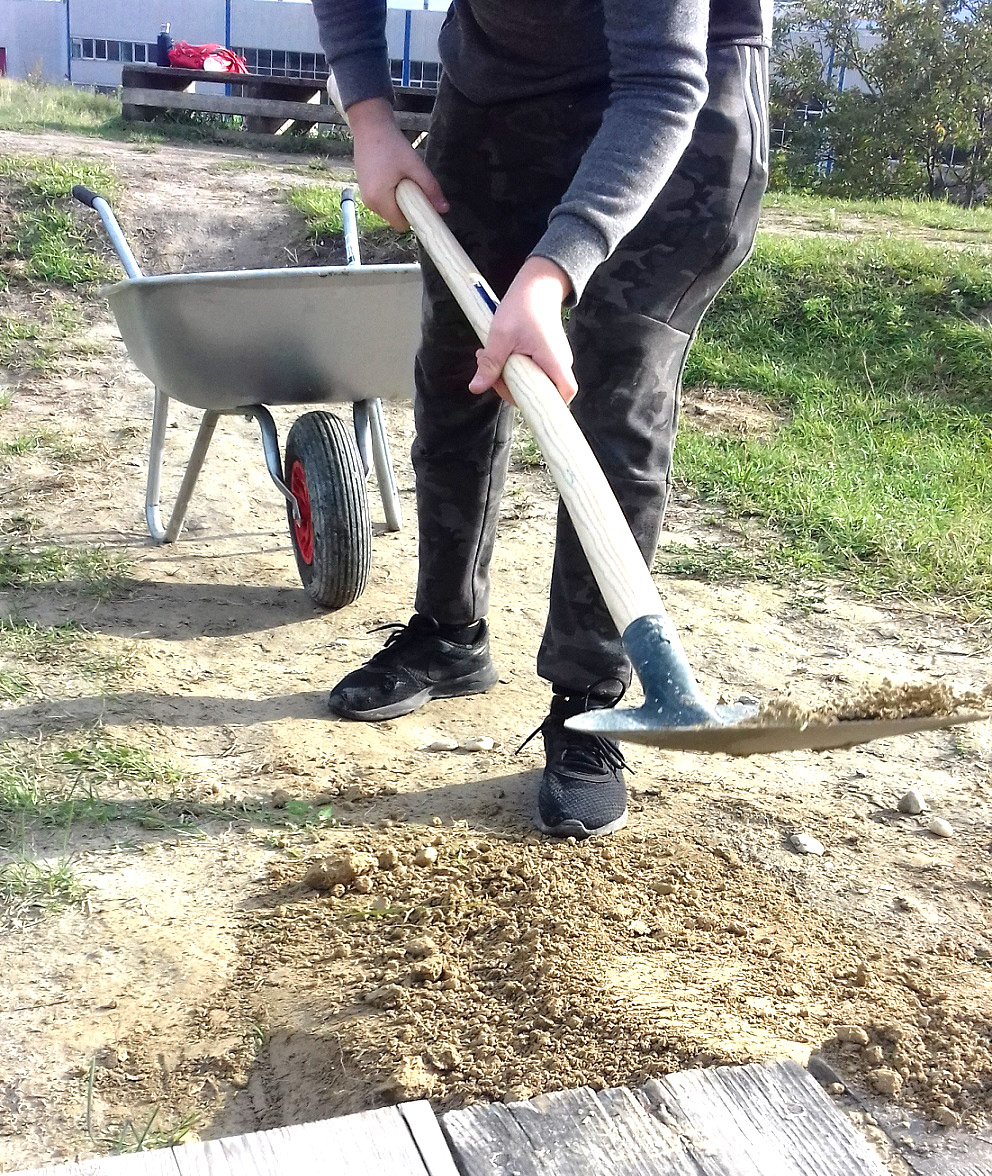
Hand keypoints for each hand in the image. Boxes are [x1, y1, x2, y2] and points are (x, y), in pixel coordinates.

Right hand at [348, 98, 447, 228]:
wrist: (370, 126)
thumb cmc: (391, 144)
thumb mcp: (415, 166)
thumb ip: (430, 188)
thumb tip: (444, 209)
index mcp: (380, 198)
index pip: (401, 225)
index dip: (414, 217)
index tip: (422, 204)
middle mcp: (369, 202)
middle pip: (395, 219)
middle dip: (406, 208)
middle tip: (412, 185)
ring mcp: (364, 196)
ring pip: (388, 211)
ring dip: (398, 201)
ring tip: (401, 178)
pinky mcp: (364, 189)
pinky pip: (382, 201)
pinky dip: (390, 194)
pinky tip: (392, 176)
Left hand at [469, 257, 576, 403]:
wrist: (536, 284)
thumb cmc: (523, 306)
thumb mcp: (500, 336)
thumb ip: (490, 365)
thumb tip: (476, 388)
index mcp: (554, 361)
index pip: (565, 393)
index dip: (548, 405)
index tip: (519, 397)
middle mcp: (560, 363)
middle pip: (542, 392)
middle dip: (512, 387)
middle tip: (491, 372)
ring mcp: (554, 359)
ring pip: (533, 381)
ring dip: (509, 375)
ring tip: (489, 357)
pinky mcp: (546, 355)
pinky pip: (532, 370)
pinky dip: (515, 366)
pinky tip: (499, 353)